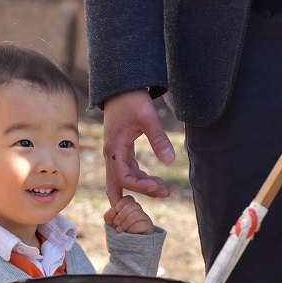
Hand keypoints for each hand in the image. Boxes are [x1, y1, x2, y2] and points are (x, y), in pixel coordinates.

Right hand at [103, 89, 174, 205]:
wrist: (122, 87)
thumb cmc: (132, 99)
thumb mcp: (148, 117)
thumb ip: (158, 138)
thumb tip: (170, 160)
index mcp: (114, 149)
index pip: (123, 177)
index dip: (140, 186)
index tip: (158, 186)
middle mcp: (111, 154)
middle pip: (118, 183)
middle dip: (138, 193)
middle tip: (162, 195)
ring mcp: (115, 153)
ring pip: (124, 178)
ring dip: (142, 186)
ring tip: (164, 189)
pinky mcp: (121, 150)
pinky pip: (128, 170)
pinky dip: (140, 178)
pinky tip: (155, 181)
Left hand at [104, 195, 154, 234]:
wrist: (126, 250)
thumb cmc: (120, 234)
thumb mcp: (111, 224)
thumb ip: (109, 216)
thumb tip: (112, 210)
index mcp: (130, 208)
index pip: (128, 198)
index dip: (120, 204)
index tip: (115, 212)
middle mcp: (139, 212)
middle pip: (133, 205)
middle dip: (121, 215)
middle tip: (116, 224)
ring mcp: (145, 219)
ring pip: (137, 214)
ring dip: (126, 223)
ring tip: (120, 231)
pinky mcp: (149, 228)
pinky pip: (141, 224)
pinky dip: (132, 229)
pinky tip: (129, 233)